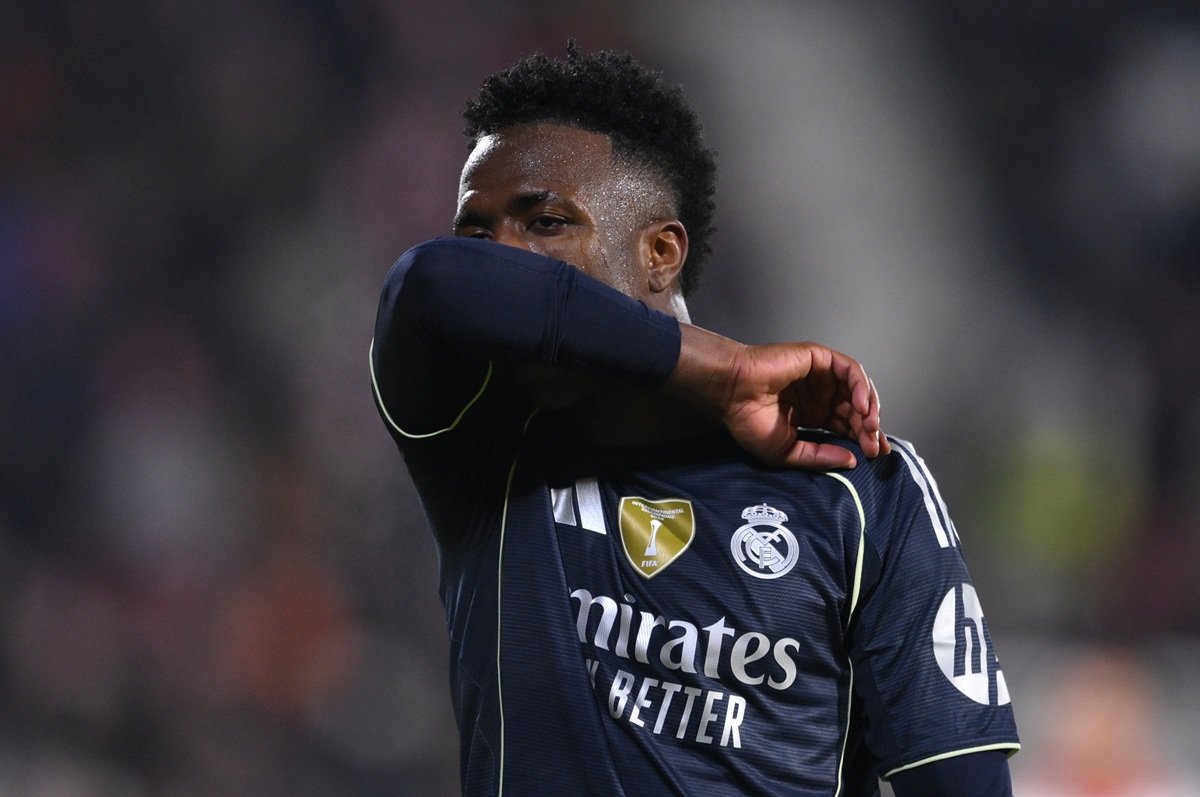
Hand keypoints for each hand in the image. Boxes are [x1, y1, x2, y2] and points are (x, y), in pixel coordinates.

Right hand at [669, 326, 888, 468]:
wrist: (733, 393)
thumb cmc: (749, 421)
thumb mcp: (788, 451)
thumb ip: (819, 456)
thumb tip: (851, 461)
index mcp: (812, 413)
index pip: (846, 425)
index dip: (862, 439)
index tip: (874, 456)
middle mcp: (820, 394)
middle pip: (855, 409)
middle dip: (868, 429)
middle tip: (875, 447)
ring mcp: (821, 375)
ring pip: (858, 389)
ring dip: (869, 408)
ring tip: (869, 428)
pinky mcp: (819, 358)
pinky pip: (850, 370)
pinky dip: (861, 386)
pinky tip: (863, 407)